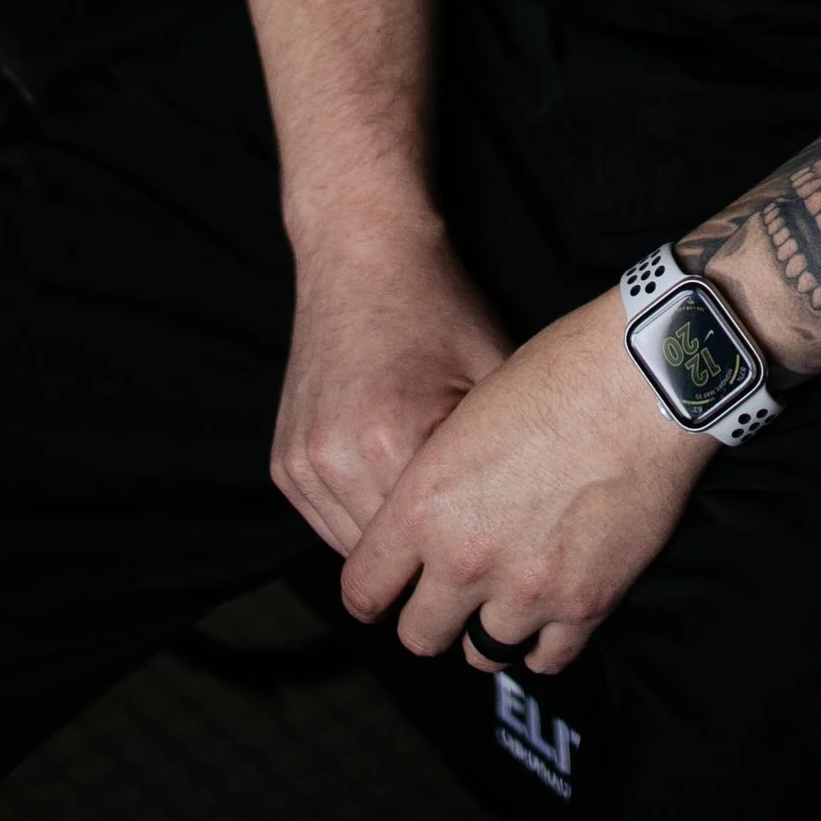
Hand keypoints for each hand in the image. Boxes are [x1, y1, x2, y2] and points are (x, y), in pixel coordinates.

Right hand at [272, 216, 510, 555]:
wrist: (362, 251)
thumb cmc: (439, 307)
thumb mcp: (493, 373)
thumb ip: (505, 456)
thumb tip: (535, 523)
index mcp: (390, 440)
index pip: (433, 550)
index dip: (471, 562)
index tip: (498, 569)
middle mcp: (334, 459)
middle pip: (391, 562)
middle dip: (430, 563)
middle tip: (474, 562)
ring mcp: (302, 463)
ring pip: (354, 552)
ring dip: (394, 549)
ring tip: (437, 527)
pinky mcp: (285, 462)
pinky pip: (328, 522)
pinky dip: (363, 521)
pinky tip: (399, 493)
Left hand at [339, 289, 710, 675]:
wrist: (640, 380)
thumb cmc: (555, 374)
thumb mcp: (467, 415)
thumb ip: (438, 485)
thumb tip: (430, 517)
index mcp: (424, 507)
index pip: (363, 590)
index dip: (372, 591)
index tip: (386, 588)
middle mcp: (466, 559)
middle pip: (419, 636)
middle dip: (429, 617)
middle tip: (448, 596)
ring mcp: (527, 589)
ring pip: (482, 654)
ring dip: (487, 628)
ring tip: (504, 596)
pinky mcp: (585, 605)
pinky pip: (547, 659)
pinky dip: (544, 640)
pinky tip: (549, 605)